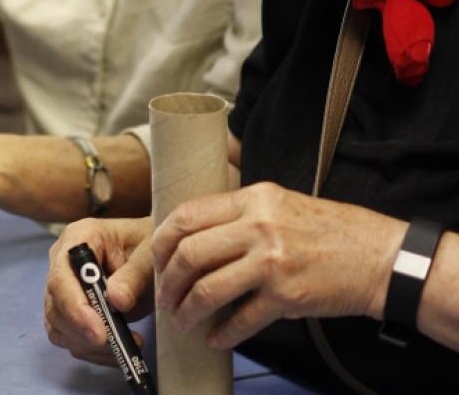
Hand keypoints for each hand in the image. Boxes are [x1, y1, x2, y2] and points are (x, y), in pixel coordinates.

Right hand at [44, 217, 154, 365]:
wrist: (150, 255)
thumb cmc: (148, 246)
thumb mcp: (149, 255)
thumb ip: (134, 275)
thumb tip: (116, 302)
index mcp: (78, 239)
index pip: (61, 278)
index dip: (75, 308)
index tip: (100, 333)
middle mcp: (63, 263)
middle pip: (55, 306)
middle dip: (83, 332)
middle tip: (119, 345)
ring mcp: (64, 288)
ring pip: (58, 327)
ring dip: (89, 346)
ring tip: (126, 346)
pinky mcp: (70, 311)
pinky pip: (70, 339)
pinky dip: (93, 352)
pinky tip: (118, 351)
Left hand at [153, 182, 401, 349]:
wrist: (381, 257)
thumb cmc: (330, 230)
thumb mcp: (280, 203)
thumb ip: (239, 213)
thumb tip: (193, 234)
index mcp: (252, 198)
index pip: (187, 214)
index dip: (163, 241)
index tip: (157, 259)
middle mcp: (258, 226)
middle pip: (190, 253)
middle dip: (168, 280)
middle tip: (164, 297)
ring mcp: (272, 261)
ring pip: (209, 288)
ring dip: (187, 309)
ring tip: (182, 320)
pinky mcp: (288, 295)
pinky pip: (242, 318)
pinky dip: (223, 333)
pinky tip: (215, 338)